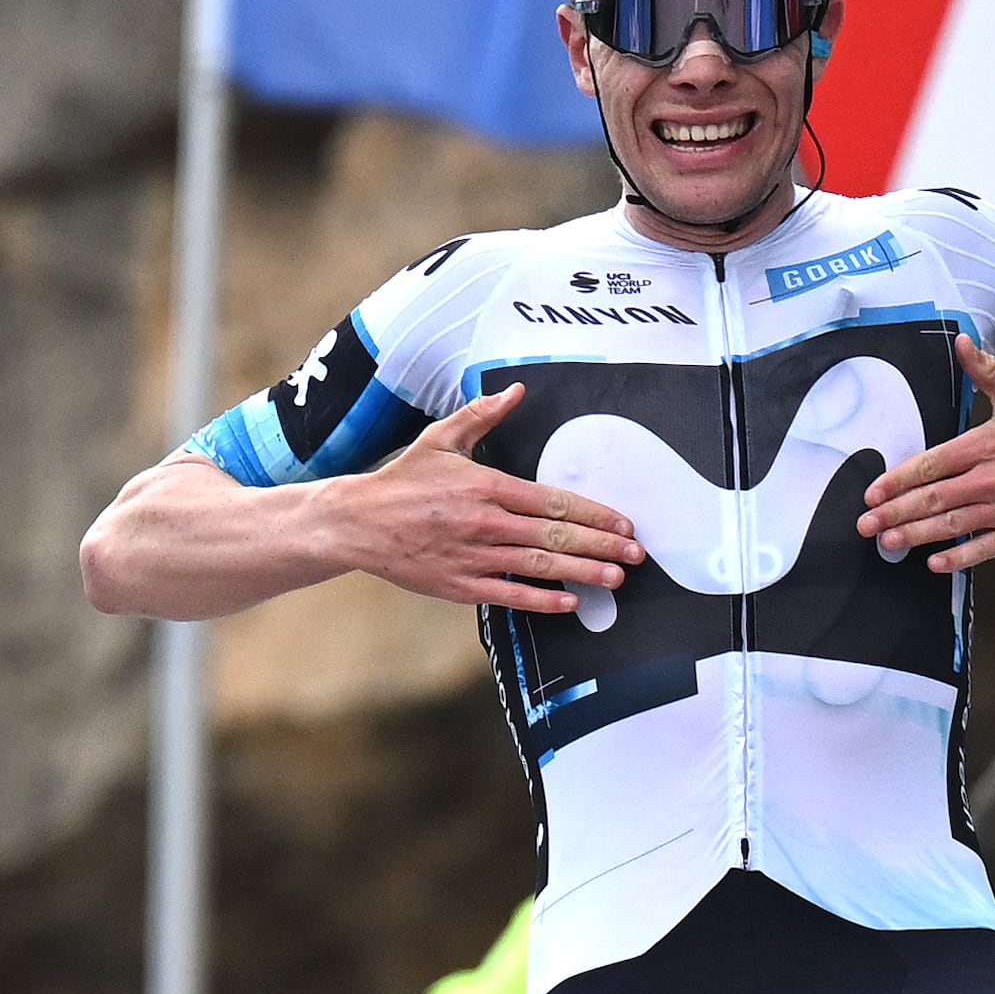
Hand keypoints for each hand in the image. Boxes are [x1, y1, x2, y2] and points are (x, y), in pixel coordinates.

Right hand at [324, 385, 634, 617]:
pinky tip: (570, 603)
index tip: (623, 523)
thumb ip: (483, 416)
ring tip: (616, 579)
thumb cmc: (403, 480)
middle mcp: (486, 522)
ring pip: (540, 567)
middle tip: (636, 556)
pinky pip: (510, 595)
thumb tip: (518, 390)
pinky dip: (542, 600)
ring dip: (582, 574)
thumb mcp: (441, 438)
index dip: (593, 514)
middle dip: (601, 546)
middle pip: (556, 537)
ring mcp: (474, 557)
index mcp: (486, 485)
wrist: (358, 523)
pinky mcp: (460, 585)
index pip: (553, 502)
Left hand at [860, 337, 994, 574]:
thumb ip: (986, 371)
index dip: (897, 481)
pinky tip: (934, 563)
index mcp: (987, 444)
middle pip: (932, 499)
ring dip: (915, 536)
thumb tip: (961, 342)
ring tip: (887, 543)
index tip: (872, 493)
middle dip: (893, 514)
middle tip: (864, 525)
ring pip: (952, 526)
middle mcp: (993, 480)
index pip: (930, 465)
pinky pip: (983, 550)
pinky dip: (958, 558)